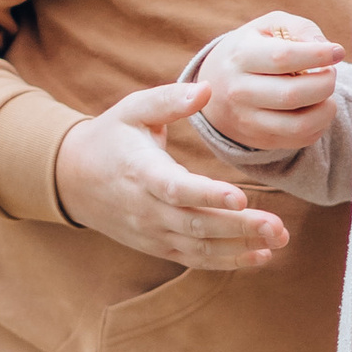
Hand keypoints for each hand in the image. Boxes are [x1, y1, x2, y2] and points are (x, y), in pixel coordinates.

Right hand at [52, 82, 290, 270]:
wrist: (73, 179)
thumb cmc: (110, 138)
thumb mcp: (132, 110)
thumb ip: (169, 99)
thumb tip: (206, 89)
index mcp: (140, 172)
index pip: (176, 189)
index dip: (208, 195)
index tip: (241, 197)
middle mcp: (146, 209)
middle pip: (196, 224)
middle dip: (239, 228)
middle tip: (278, 227)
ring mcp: (152, 232)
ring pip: (200, 246)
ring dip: (241, 247)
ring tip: (278, 240)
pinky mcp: (159, 246)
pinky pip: (196, 259)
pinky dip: (228, 262)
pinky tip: (260, 256)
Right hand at [193, 13, 342, 156]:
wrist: (215, 86)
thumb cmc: (253, 48)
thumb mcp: (269, 26)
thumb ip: (300, 28)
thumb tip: (326, 46)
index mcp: (241, 56)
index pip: (284, 57)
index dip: (318, 55)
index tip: (337, 52)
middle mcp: (240, 90)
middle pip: (293, 94)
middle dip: (325, 83)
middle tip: (330, 73)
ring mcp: (248, 120)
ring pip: (299, 124)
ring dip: (326, 109)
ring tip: (326, 95)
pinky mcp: (260, 140)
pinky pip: (300, 139)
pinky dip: (320, 125)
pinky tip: (316, 108)